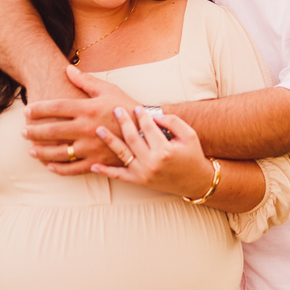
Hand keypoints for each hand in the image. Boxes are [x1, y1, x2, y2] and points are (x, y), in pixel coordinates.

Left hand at [24, 65, 132, 175]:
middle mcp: (87, 128)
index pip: (56, 107)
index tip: (26, 111)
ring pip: (59, 151)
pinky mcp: (97, 162)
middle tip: (23, 131)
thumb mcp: (109, 90)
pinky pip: (73, 168)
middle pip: (52, 130)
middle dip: (34, 131)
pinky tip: (49, 165)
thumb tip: (68, 69)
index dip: (38, 109)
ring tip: (31, 149)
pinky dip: (59, 168)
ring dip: (42, 151)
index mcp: (88, 109)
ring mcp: (91, 147)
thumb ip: (86, 81)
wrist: (148, 131)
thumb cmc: (127, 108)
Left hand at [91, 106, 215, 198]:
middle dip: (124, 122)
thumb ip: (174, 122)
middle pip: (133, 138)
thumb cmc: (193, 156)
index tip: (136, 107)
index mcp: (165, 150)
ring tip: (99, 129)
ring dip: (109, 141)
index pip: (149, 128)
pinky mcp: (139, 182)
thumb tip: (155, 115)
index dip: (142, 116)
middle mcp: (152, 162)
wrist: (195, 181)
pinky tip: (94, 165)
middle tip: (116, 109)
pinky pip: (119, 176)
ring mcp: (144, 173)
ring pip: (123, 154)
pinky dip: (106, 172)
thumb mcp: (190, 135)